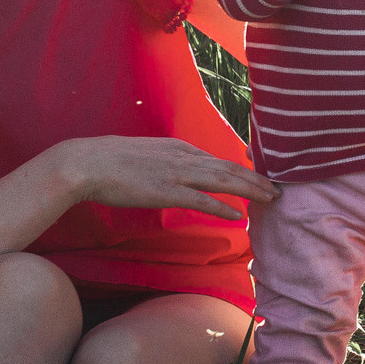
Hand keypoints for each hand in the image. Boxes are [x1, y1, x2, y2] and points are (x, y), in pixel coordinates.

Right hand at [61, 137, 278, 220]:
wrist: (86, 162)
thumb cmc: (110, 161)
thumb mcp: (147, 154)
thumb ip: (166, 161)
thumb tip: (178, 173)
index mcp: (178, 147)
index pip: (218, 158)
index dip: (242, 169)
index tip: (259, 176)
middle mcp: (182, 156)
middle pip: (228, 167)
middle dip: (255, 178)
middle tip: (278, 189)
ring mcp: (175, 173)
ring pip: (222, 180)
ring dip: (249, 189)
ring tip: (269, 198)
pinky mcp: (165, 191)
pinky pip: (200, 201)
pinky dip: (221, 207)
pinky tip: (237, 215)